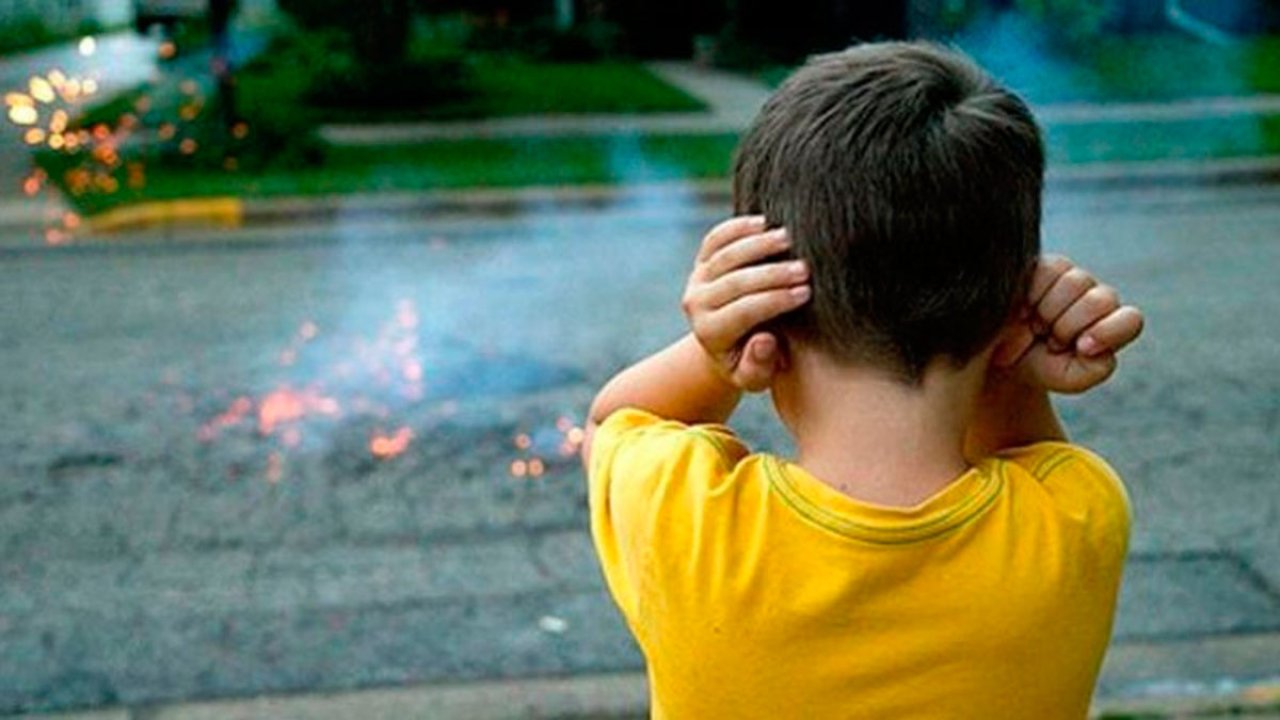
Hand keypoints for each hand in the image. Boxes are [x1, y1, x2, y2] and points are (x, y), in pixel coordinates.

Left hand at [682, 216, 810, 391]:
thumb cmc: (751, 362)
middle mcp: (697, 304)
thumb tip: (764, 341)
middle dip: (772, 273)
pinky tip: (763, 221)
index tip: (805, 293)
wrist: (728, 344)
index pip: (743, 312)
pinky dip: (736, 227)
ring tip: (789, 239)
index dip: (774, 301)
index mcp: (710, 333)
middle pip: (735, 281)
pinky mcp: (701, 260)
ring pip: (725, 255)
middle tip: (805, 268)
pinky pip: (715, 238)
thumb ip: (759, 367)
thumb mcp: (755, 377)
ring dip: (757, 244)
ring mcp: (697, 278)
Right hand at [992, 255, 1143, 393]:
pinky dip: (1032, 293)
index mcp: (1112, 325)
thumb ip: (1095, 368)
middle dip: (1068, 327)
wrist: (1006, 359)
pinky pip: (1048, 270)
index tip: (1081, 348)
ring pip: (1076, 283)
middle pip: (1100, 300)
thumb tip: (1090, 341)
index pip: (1130, 320)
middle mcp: (1097, 298)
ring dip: (1049, 311)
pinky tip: (1023, 310)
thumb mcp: (1071, 378)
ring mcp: (1073, 279)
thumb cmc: (1043, 367)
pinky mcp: (1045, 266)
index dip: (1108, 332)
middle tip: (1050, 341)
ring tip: (1036, 326)